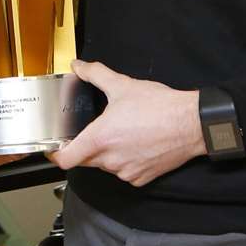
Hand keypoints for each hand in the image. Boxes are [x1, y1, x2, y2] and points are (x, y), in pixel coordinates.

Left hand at [48, 60, 204, 186]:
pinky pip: (124, 172)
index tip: (54, 147)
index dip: (56, 154)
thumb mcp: (122, 85)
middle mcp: (111, 160)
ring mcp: (126, 172)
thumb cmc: (160, 107)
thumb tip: (80, 67)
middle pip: (84, 160)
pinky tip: (134, 144)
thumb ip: (95, 74)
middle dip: (84, 147)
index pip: (66, 159)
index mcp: (100, 139)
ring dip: (106, 153)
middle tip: (93, 131)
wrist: (192, 124)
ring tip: (120, 133)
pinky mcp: (142, 178)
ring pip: (105, 166)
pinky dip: (124, 161)